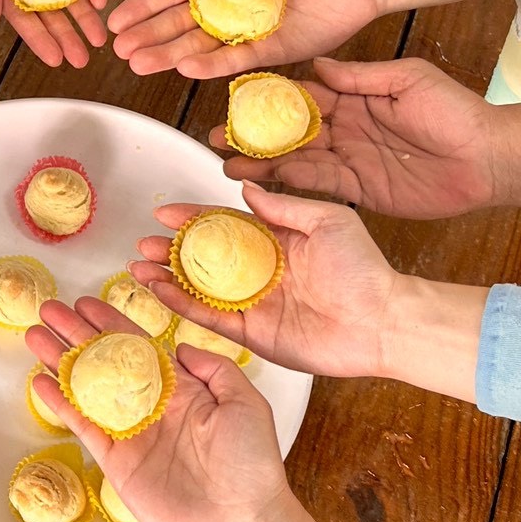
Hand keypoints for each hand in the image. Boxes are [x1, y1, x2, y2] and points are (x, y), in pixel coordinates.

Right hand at [25, 296, 294, 521]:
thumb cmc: (251, 466)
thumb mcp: (245, 402)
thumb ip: (214, 368)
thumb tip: (181, 346)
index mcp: (183, 389)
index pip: (139, 346)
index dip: (111, 322)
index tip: (86, 303)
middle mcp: (153, 407)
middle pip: (106, 361)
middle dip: (76, 334)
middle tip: (48, 311)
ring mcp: (132, 434)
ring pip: (88, 389)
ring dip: (61, 362)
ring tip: (34, 336)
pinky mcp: (117, 462)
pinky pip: (84, 426)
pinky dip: (61, 404)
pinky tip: (42, 381)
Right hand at [109, 0, 383, 77]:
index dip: (145, 3)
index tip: (118, 18)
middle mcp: (233, 2)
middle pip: (180, 23)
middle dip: (148, 36)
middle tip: (118, 50)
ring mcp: (250, 29)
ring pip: (200, 46)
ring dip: (167, 55)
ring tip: (137, 63)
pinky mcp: (273, 51)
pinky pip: (235, 60)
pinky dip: (209, 66)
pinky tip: (183, 68)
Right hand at [130, 185, 399, 380]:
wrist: (382, 322)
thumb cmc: (364, 270)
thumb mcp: (328, 220)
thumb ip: (284, 206)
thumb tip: (246, 187)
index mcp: (277, 242)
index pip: (224, 225)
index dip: (193, 218)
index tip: (164, 211)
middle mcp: (261, 273)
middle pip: (204, 258)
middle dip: (171, 250)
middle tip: (142, 243)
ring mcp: (254, 304)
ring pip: (200, 289)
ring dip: (168, 278)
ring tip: (138, 267)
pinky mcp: (253, 334)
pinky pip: (210, 318)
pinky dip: (183, 306)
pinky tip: (160, 292)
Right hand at [210, 57, 500, 218]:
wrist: (489, 160)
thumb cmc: (457, 113)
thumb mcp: (409, 80)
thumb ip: (361, 76)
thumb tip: (318, 65)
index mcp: (355, 97)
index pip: (303, 95)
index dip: (270, 98)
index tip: (237, 98)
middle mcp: (346, 128)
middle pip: (290, 131)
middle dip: (253, 135)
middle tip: (218, 138)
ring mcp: (350, 160)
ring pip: (296, 160)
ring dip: (263, 163)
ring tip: (228, 165)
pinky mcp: (359, 190)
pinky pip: (317, 186)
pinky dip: (289, 185)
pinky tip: (261, 185)